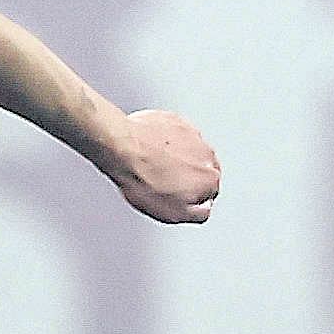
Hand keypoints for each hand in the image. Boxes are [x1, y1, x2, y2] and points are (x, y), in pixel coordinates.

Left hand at [104, 109, 219, 226]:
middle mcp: (207, 153)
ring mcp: (192, 134)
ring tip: (152, 163)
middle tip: (161, 180)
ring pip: (188, 150)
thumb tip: (204, 209)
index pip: (208, 192)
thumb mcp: (173, 213)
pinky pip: (173, 133)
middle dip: (184, 176)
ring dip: (175, 157)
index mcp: (211, 178)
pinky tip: (149, 147)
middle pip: (200, 170)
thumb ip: (198, 213)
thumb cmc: (144, 180)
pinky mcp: (175, 120)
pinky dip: (164, 140)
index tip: (174, 196)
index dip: (189, 197)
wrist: (123, 149)